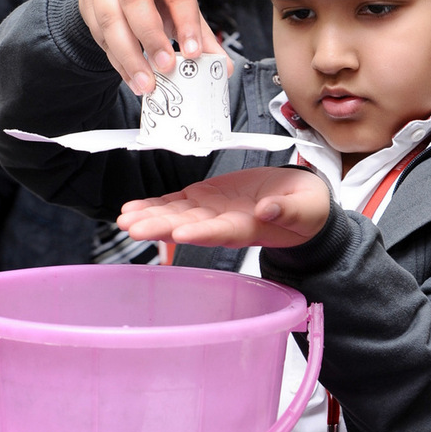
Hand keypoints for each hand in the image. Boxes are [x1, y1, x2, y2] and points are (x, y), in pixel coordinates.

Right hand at [78, 0, 228, 94]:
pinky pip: (100, 37)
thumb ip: (200, 35)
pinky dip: (118, 62)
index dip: (186, 21)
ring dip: (130, 56)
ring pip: (110, 20)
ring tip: (147, 83)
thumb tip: (224, 67)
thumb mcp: (180, 7)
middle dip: (151, 37)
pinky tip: (133, 80)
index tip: (193, 53)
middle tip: (167, 67)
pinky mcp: (88, 5)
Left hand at [117, 167, 330, 248]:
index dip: (201, 232)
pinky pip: (175, 203)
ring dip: (149, 217)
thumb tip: (269, 209)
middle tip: (132, 229)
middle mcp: (225, 224)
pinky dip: (153, 205)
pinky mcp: (205, 199)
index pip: (223, 232)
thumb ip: (289, 210)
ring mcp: (212, 212)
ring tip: (123, 220)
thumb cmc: (307, 209)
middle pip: (189, 226)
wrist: (301, 203)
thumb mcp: (307, 209)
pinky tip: (130, 210)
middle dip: (160, 226)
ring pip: (176, 215)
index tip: (179, 233)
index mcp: (250, 227)